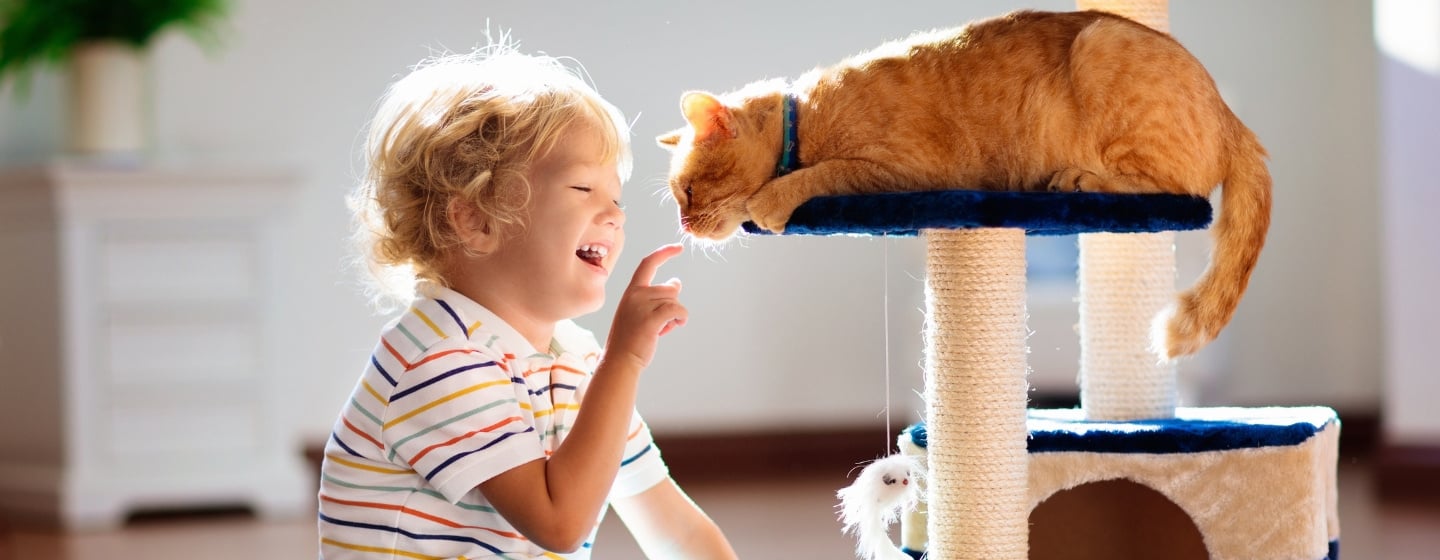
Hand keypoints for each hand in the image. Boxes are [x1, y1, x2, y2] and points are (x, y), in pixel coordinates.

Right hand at [605, 244, 686, 370]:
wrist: (620, 360)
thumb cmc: (631, 339)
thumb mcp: (639, 312)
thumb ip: (654, 297)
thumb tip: (676, 282)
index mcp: (631, 291)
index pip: (648, 263)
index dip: (664, 253)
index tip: (679, 247)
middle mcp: (635, 294)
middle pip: (670, 288)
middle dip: (673, 304)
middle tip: (662, 322)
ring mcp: (642, 306)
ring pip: (675, 300)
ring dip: (676, 315)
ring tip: (661, 328)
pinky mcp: (651, 319)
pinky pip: (677, 310)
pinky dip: (682, 318)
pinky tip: (677, 325)